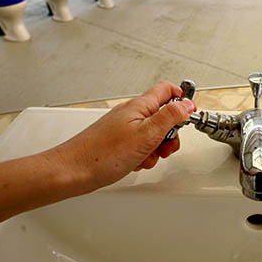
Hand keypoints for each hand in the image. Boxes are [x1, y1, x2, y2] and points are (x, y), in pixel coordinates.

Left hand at [56, 81, 195, 189]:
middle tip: (165, 147)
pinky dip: (142, 155)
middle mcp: (132, 113)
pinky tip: (134, 162)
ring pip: (152, 134)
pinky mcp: (118, 142)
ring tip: (145, 158)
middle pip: (163, 116)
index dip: (182, 99)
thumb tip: (188, 103)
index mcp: (140, 106)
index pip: (167, 90)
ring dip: (156, 149)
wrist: (73, 171)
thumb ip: (170, 117)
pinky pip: (140, 145)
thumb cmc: (103, 154)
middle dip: (170, 134)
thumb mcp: (147, 134)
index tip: (188, 116)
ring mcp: (124, 128)